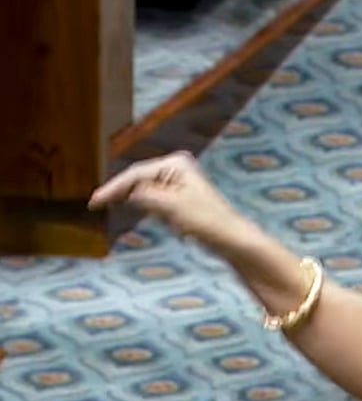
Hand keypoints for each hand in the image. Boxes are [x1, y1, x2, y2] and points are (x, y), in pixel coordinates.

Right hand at [88, 151, 256, 254]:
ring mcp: (179, 181)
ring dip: (131, 197)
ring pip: (144, 188)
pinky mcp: (180, 195)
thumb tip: (128, 192)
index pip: (136, 173)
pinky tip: (135, 208)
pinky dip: (144, 204)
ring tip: (108, 204)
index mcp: (176, 164)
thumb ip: (145, 195)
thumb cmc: (204, 221)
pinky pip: (154, 197)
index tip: (94, 201)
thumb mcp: (169, 207)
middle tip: (96, 204)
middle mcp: (177, 167)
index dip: (113, 187)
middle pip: (138, 178)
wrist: (228, 237)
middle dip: (119, 190)